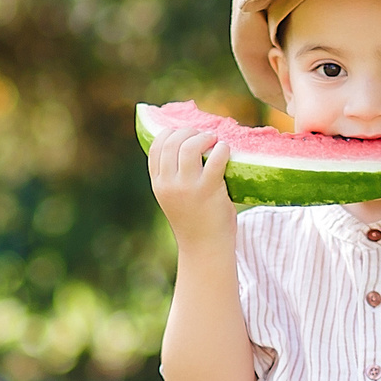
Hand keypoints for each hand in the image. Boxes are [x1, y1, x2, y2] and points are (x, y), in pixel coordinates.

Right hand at [148, 125, 236, 249]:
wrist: (206, 248)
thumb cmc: (196, 221)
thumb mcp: (175, 198)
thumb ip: (176, 176)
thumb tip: (189, 145)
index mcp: (158, 184)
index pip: (155, 147)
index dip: (170, 133)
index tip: (184, 133)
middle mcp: (168, 184)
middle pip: (171, 142)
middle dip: (188, 131)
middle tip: (203, 135)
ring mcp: (187, 187)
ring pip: (189, 147)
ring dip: (203, 137)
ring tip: (214, 140)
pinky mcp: (208, 190)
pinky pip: (215, 159)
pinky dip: (221, 149)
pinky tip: (225, 150)